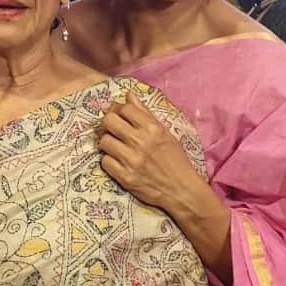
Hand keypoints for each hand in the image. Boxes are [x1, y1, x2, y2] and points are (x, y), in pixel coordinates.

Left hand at [98, 91, 203, 210]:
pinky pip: (105, 162)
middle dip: (108, 123)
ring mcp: (131, 160)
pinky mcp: (124, 176)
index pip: (125, 108)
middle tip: (114, 130)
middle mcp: (140, 141)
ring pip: (104, 141)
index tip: (120, 116)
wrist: (181, 189)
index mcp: (152, 128)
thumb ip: (145, 113)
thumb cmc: (175, 159)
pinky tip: (119, 162)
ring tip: (118, 148)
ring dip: (108, 143)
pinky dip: (110, 161)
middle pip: (108, 121)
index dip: (119, 109)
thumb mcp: (165, 133)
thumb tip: (128, 95)